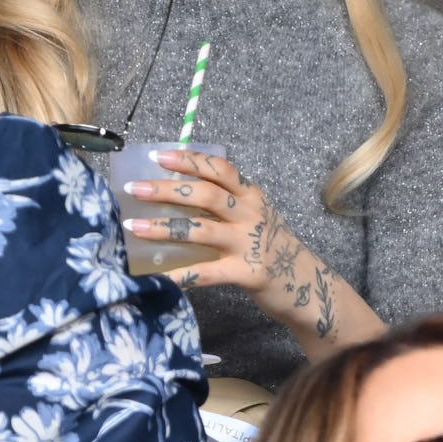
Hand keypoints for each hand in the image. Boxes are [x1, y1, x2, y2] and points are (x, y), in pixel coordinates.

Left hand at [123, 148, 384, 358]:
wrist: (308, 284)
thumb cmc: (270, 247)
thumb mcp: (253, 216)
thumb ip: (224, 203)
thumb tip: (173, 193)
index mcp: (251, 194)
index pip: (218, 168)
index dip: (188, 160)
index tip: (157, 156)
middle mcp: (251, 213)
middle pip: (205, 194)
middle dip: (167, 190)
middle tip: (135, 189)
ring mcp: (250, 243)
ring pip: (200, 230)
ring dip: (164, 228)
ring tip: (135, 228)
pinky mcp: (247, 273)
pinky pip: (207, 273)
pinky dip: (181, 275)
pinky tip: (158, 278)